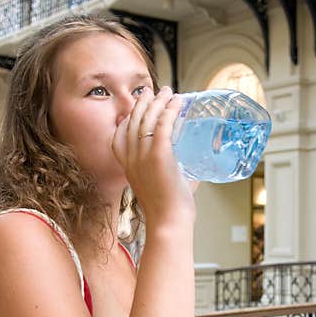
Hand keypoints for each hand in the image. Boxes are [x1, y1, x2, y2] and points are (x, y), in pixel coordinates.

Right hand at [112, 86, 195, 223]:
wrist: (168, 224)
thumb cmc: (169, 211)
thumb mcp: (165, 188)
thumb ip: (177, 175)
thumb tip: (195, 170)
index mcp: (127, 167)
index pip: (120, 135)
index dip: (130, 117)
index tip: (140, 106)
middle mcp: (131, 159)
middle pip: (133, 121)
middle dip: (144, 103)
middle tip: (156, 91)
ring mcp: (143, 157)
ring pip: (147, 119)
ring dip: (159, 102)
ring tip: (169, 92)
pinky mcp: (159, 156)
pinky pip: (162, 125)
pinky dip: (170, 110)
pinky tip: (178, 102)